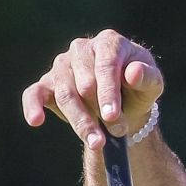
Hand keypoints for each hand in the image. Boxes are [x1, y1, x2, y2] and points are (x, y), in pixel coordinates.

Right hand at [22, 30, 163, 151]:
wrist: (124, 103)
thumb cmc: (139, 89)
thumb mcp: (152, 85)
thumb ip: (147, 78)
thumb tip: (133, 73)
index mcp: (108, 43)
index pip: (105, 65)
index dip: (108, 92)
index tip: (112, 116)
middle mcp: (81, 50)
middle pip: (84, 83)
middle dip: (98, 112)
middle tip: (117, 133)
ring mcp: (62, 66)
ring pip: (65, 94)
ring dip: (80, 121)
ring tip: (98, 143)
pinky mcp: (48, 84)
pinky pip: (35, 93)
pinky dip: (32, 106)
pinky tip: (36, 120)